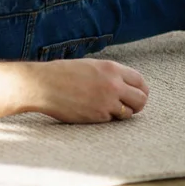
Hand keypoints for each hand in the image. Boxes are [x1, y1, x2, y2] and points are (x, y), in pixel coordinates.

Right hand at [27, 59, 148, 123]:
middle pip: (141, 99)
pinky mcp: (98, 116)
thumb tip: (124, 84)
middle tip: (127, 105)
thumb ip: (108, 74)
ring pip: (129, 113)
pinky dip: (105, 117)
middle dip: (137, 104)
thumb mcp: (88, 65)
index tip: (136, 94)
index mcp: (110, 68)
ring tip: (105, 107)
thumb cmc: (61, 73)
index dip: (141, 89)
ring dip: (121, 112)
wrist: (42, 84)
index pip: (140, 81)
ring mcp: (106, 102)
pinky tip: (90, 110)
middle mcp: (112, 85)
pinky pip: (111, 120)